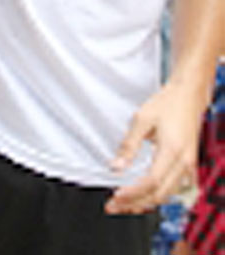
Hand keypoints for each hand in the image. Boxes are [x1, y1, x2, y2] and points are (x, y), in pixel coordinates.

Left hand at [105, 79, 202, 215]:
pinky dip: (157, 196)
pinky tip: (143, 196)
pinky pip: (174, 189)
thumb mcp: (142, 119)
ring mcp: (188, 166)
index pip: (152, 182)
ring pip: (167, 195)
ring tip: (124, 204)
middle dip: (135, 203)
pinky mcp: (188, 166)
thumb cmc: (166, 104)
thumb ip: (129, 145)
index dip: (133, 193)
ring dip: (145, 202)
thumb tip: (116, 167)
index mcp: (172, 151)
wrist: (188, 96)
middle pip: (160, 194)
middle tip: (114, 205)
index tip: (116, 196)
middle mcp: (184, 163)